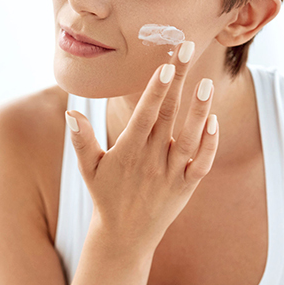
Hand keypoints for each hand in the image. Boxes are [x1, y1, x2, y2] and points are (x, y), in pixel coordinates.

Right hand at [65, 41, 218, 253]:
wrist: (125, 235)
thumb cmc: (106, 195)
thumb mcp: (88, 169)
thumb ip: (81, 140)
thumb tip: (70, 113)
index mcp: (127, 151)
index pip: (145, 115)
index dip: (155, 90)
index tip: (164, 65)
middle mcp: (151, 160)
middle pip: (168, 115)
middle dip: (178, 81)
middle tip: (187, 49)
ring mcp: (170, 173)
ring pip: (189, 138)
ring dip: (199, 110)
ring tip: (207, 83)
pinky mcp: (185, 187)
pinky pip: (201, 164)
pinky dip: (209, 144)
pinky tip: (214, 121)